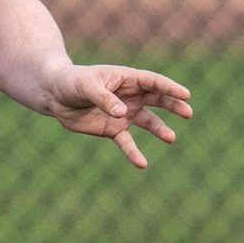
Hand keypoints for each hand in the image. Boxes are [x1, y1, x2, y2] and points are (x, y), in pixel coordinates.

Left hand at [42, 65, 193, 168]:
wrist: (55, 96)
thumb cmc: (72, 82)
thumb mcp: (87, 86)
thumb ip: (104, 98)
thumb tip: (122, 113)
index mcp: (126, 78)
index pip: (153, 82)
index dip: (169, 88)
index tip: (185, 95)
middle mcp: (130, 96)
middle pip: (157, 99)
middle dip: (173, 105)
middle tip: (187, 112)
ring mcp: (123, 113)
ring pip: (147, 121)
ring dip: (159, 129)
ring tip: (171, 138)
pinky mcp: (113, 130)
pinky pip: (127, 142)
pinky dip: (134, 153)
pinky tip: (142, 164)